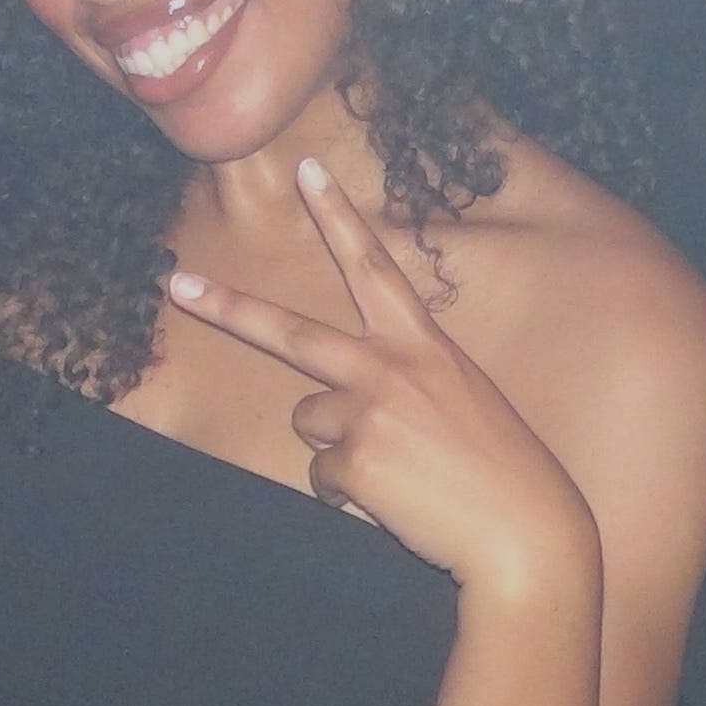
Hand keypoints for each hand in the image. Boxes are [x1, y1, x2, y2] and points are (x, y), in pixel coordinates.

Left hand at [165, 159, 599, 596]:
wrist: (526, 533)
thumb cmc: (503, 471)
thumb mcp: (464, 399)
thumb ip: (406, 383)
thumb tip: (346, 407)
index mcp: (426, 346)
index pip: (375, 268)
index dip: (340, 217)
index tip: (307, 172)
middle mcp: (393, 368)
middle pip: (292, 333)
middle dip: (229, 308)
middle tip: (179, 285)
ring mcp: (370, 413)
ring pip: (310, 421)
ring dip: (337, 449)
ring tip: (398, 471)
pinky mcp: (355, 462)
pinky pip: (322, 477)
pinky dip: (350, 495)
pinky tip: (398, 502)